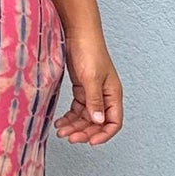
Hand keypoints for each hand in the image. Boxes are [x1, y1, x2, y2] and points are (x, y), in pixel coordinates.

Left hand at [54, 26, 122, 145]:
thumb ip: (94, 100)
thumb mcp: (91, 78)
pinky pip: (77, 109)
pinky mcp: (82, 88)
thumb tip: (98, 121)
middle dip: (84, 132)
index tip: (89, 142)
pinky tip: (60, 122)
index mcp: (113, 94)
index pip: (114, 122)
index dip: (103, 135)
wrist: (78, 33)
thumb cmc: (89, 50)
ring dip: (75, 126)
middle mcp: (105, 96)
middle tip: (70, 138)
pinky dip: (69, 117)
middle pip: (97, 122)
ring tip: (61, 131)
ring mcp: (93, 92)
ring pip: (85, 117)